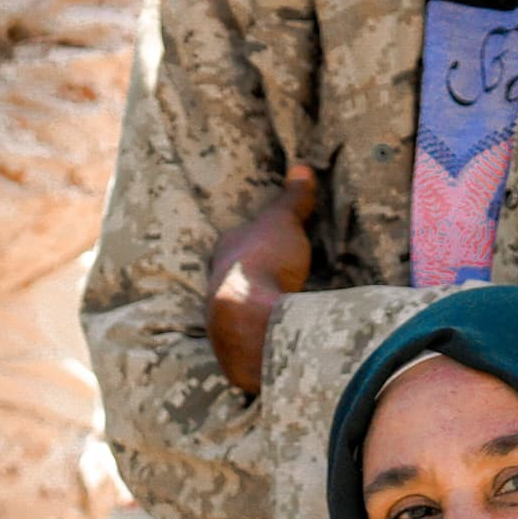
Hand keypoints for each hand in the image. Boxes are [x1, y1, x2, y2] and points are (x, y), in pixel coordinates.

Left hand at [205, 163, 317, 394]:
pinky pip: (252, 341)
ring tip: (277, 314)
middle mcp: (216, 285)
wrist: (250, 320)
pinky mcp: (237, 352)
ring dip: (254, 314)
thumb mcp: (282, 223)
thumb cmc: (262, 263)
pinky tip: (278, 343)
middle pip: (232, 279)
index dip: (247, 240)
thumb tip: (301, 166)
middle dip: (247, 280)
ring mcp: (223, 320)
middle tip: (269, 280)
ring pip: (237, 313)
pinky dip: (264, 340)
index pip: (232, 243)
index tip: (259, 242)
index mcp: (225, 252)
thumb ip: (292, 199)